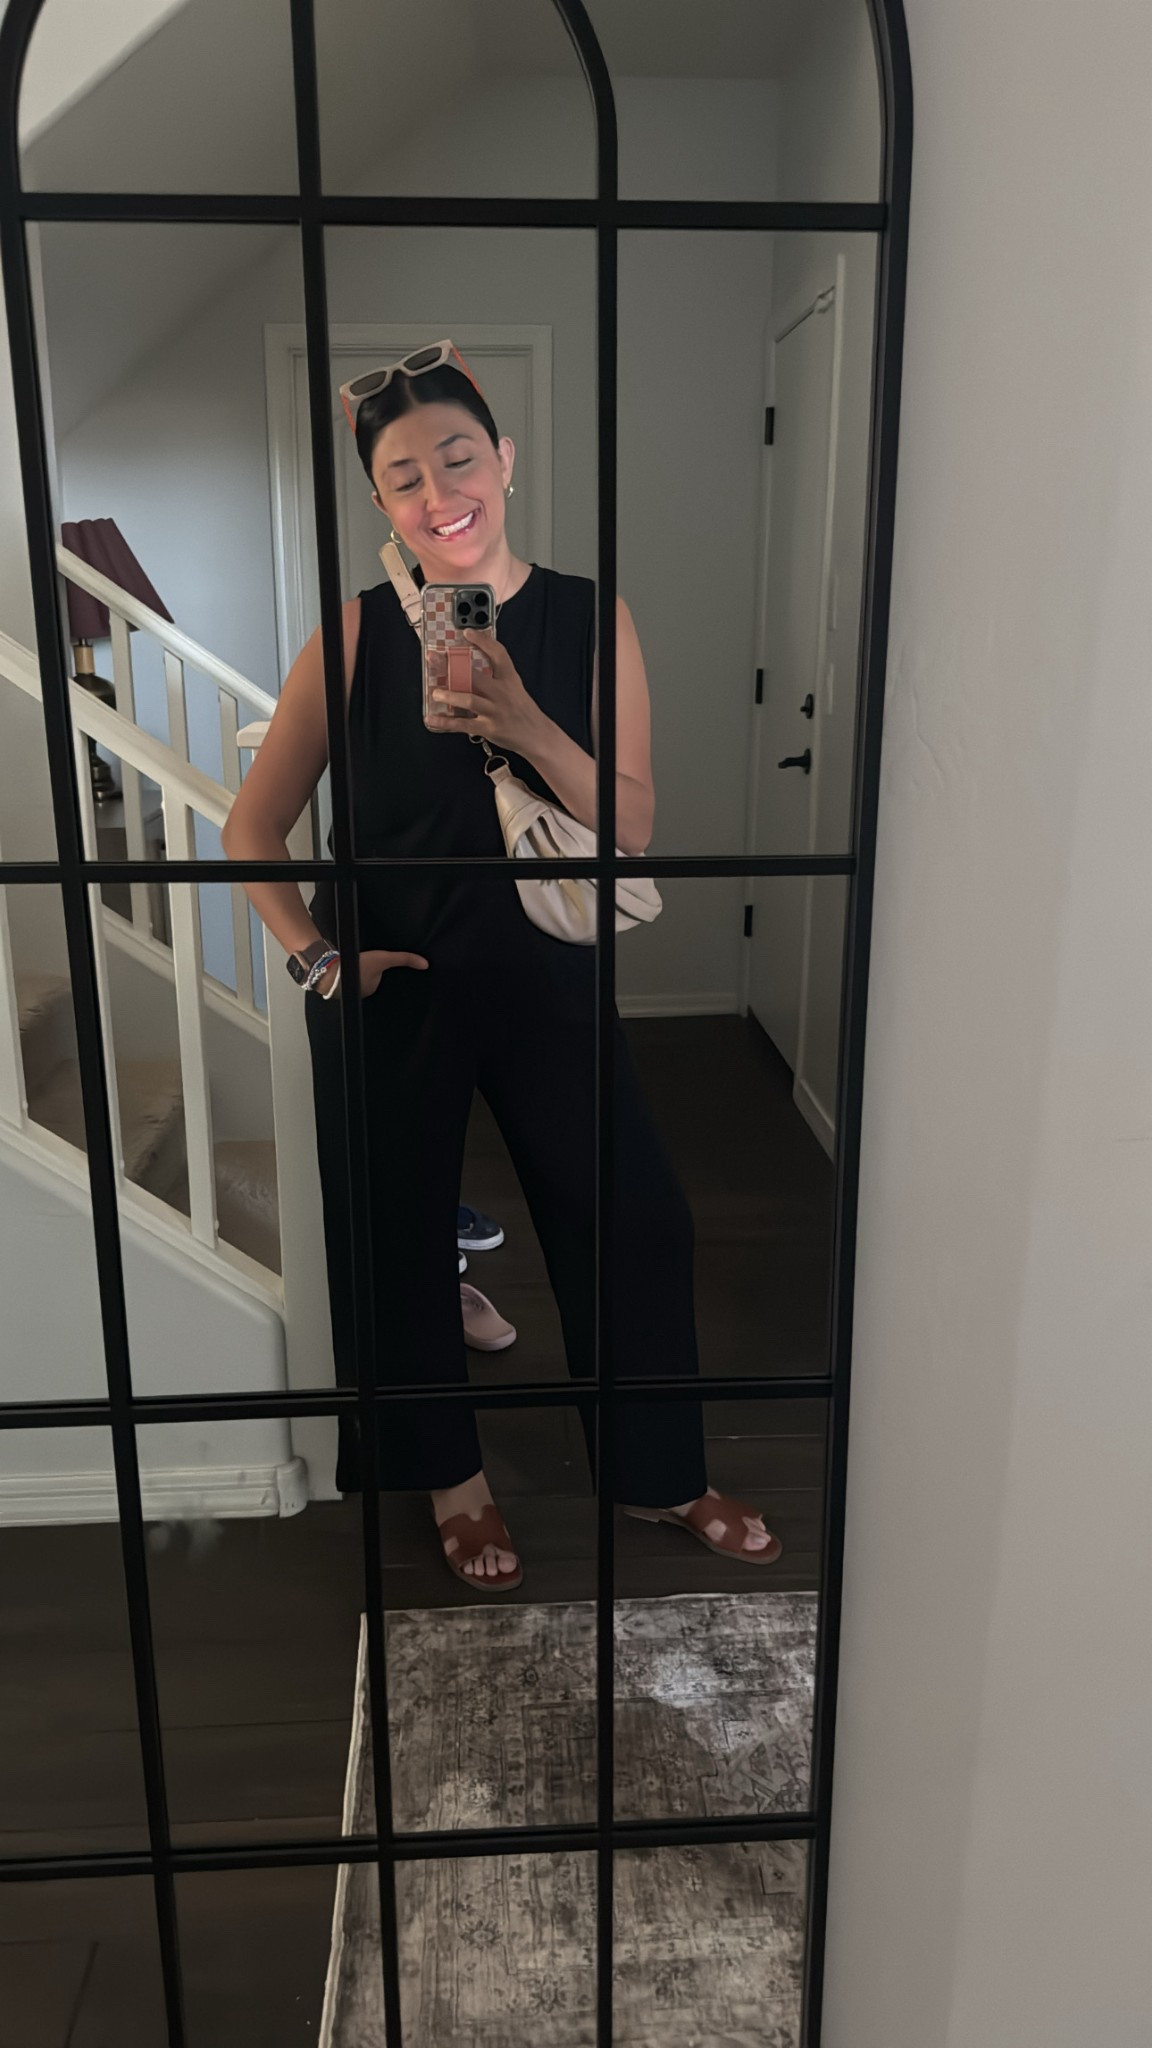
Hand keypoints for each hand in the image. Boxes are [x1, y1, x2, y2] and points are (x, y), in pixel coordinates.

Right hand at [315, 949, 427, 998]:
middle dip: (364, 972)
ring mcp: (345, 992)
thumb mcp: (384, 959)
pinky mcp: (332, 987)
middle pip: (365, 979)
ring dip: (351, 973)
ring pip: (352, 980)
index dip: (376, 969)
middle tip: (361, 961)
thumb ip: (404, 959)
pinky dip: (339, 975)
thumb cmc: (357, 967)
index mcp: (372, 989)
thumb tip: (426, 965)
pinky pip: (339, 980)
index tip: (373, 963)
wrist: (328, 971)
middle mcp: (359, 994)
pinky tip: (337, 968)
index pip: (377, 979)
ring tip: (349, 964)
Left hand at [426, 629, 543, 754]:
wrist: (537, 735)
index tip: (467, 632)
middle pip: (475, 676)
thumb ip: (496, 677)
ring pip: (469, 700)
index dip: (483, 641)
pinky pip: (463, 724)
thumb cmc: (522, 710)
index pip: (499, 654)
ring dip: (449, 695)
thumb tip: (468, 667)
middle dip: (451, 666)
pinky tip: (432, 718)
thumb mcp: (515, 688)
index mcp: (510, 680)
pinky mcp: (489, 728)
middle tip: (434, 659)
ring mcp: (495, 712)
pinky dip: (445, 722)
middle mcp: (502, 693)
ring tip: (435, 693)